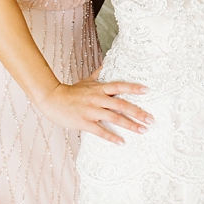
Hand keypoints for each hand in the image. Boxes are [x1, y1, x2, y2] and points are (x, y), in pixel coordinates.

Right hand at [34, 67, 150, 143]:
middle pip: (121, 105)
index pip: (120, 86)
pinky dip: (112, 137)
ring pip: (114, 118)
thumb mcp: (86, 81)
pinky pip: (100, 131)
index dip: (133, 88)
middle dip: (138, 113)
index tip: (147, 90)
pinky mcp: (84, 122)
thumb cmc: (70, 91)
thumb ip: (100, 73)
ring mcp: (91, 111)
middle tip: (151, 120)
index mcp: (99, 88)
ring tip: (142, 131)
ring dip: (130, 125)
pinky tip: (122, 142)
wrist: (51, 99)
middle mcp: (97, 99)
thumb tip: (108, 61)